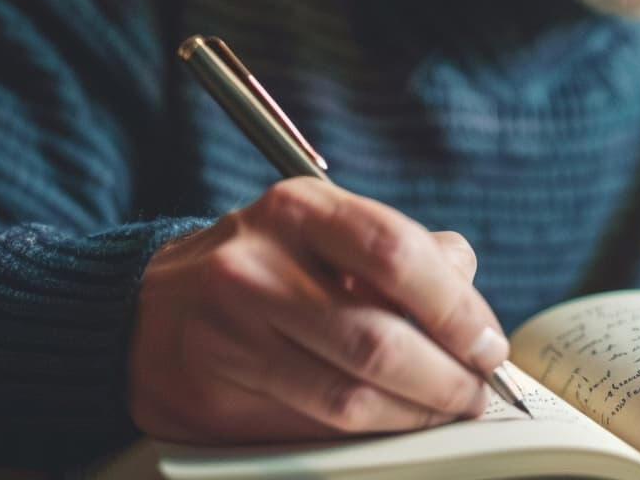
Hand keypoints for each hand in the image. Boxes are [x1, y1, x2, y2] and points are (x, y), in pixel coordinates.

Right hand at [128, 177, 507, 443]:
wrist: (151, 310)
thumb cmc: (266, 267)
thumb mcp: (325, 231)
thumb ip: (400, 252)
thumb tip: (469, 289)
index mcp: (297, 209)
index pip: (395, 253)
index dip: (456, 308)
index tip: (488, 345)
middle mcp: (255, 263)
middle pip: (377, 338)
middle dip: (445, 377)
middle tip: (474, 394)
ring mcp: (226, 331)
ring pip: (348, 395)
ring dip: (414, 414)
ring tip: (443, 411)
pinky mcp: (211, 391)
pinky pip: (312, 426)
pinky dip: (369, 431)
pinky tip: (393, 423)